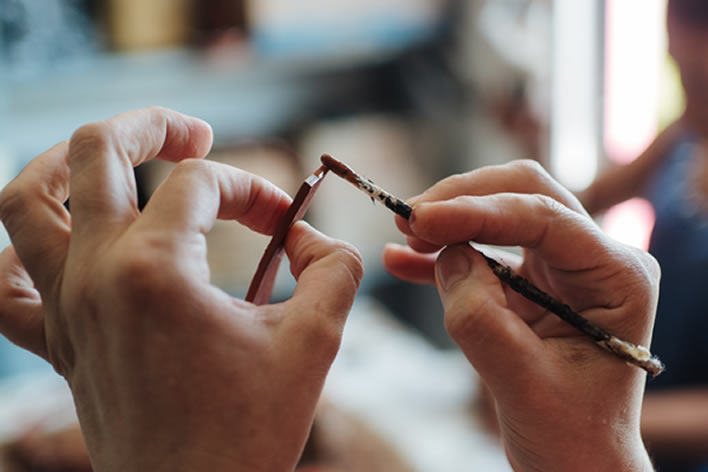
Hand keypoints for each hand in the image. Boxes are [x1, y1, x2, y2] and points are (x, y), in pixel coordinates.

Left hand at [0, 107, 363, 471]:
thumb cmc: (251, 432)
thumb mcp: (316, 340)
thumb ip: (334, 268)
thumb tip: (314, 238)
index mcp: (156, 268)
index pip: (203, 184)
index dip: (254, 190)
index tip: (285, 225)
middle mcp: (96, 275)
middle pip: (96, 151)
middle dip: (153, 127)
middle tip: (196, 134)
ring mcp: (67, 309)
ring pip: (25, 203)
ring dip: (63, 163)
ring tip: (111, 157)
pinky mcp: (59, 345)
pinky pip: (7, 289)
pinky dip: (20, 253)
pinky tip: (63, 242)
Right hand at [383, 160, 657, 470]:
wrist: (575, 459)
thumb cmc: (568, 432)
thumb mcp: (520, 381)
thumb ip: (480, 317)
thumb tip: (448, 256)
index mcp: (618, 276)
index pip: (543, 216)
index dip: (476, 212)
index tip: (419, 220)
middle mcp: (596, 258)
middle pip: (526, 193)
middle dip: (465, 198)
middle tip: (411, 218)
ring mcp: (564, 266)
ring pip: (502, 211)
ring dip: (452, 219)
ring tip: (404, 236)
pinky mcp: (532, 280)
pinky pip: (485, 249)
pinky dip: (445, 251)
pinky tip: (402, 260)